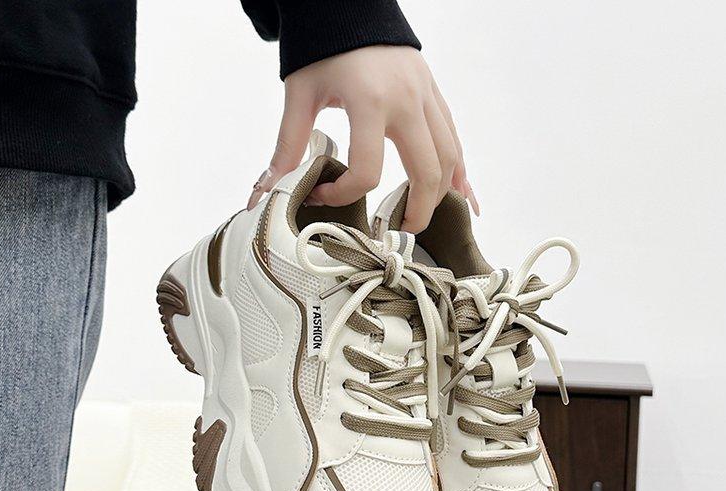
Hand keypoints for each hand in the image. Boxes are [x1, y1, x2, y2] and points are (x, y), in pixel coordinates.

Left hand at [247, 45, 477, 232]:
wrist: (349, 1)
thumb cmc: (322, 46)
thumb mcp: (300, 94)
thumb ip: (288, 145)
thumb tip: (267, 191)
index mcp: (371, 102)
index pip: (367, 171)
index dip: (344, 195)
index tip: (322, 194)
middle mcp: (407, 101)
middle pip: (426, 173)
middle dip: (416, 212)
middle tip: (398, 233)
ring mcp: (426, 96)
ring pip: (450, 158)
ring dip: (440, 195)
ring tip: (421, 216)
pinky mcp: (433, 93)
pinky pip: (454, 138)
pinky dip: (458, 169)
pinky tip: (459, 192)